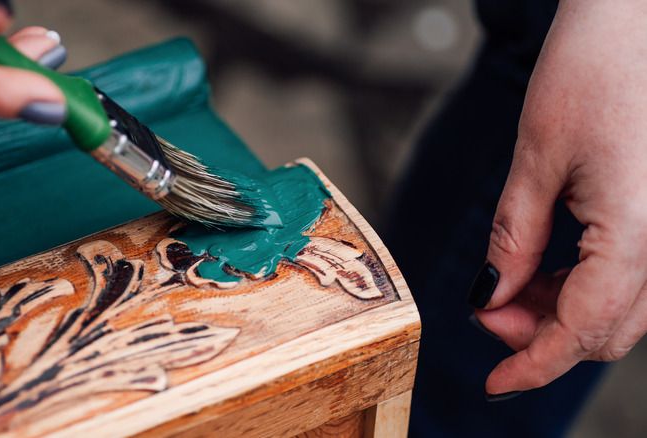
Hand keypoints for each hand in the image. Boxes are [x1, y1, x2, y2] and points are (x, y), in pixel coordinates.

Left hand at [470, 0, 646, 395]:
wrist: (640, 18)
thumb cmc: (593, 69)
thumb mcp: (536, 159)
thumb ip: (514, 238)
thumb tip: (491, 298)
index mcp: (639, 232)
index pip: (585, 328)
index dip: (534, 364)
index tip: (494, 386)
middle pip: (606, 328)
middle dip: (539, 336)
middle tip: (484, 313)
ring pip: (619, 309)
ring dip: (559, 313)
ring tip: (505, 288)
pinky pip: (627, 277)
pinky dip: (579, 287)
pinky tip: (541, 270)